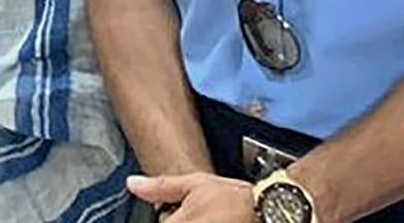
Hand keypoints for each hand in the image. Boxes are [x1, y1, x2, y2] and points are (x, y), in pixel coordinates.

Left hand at [126, 172, 253, 221]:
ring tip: (210, 216)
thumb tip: (134, 184)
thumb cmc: (236, 199)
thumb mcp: (195, 184)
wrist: (269, 212)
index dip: (170, 216)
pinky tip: (215, 220)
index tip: (181, 210)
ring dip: (195, 220)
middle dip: (180, 219)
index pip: (161, 221)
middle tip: (200, 213)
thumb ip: (161, 186)